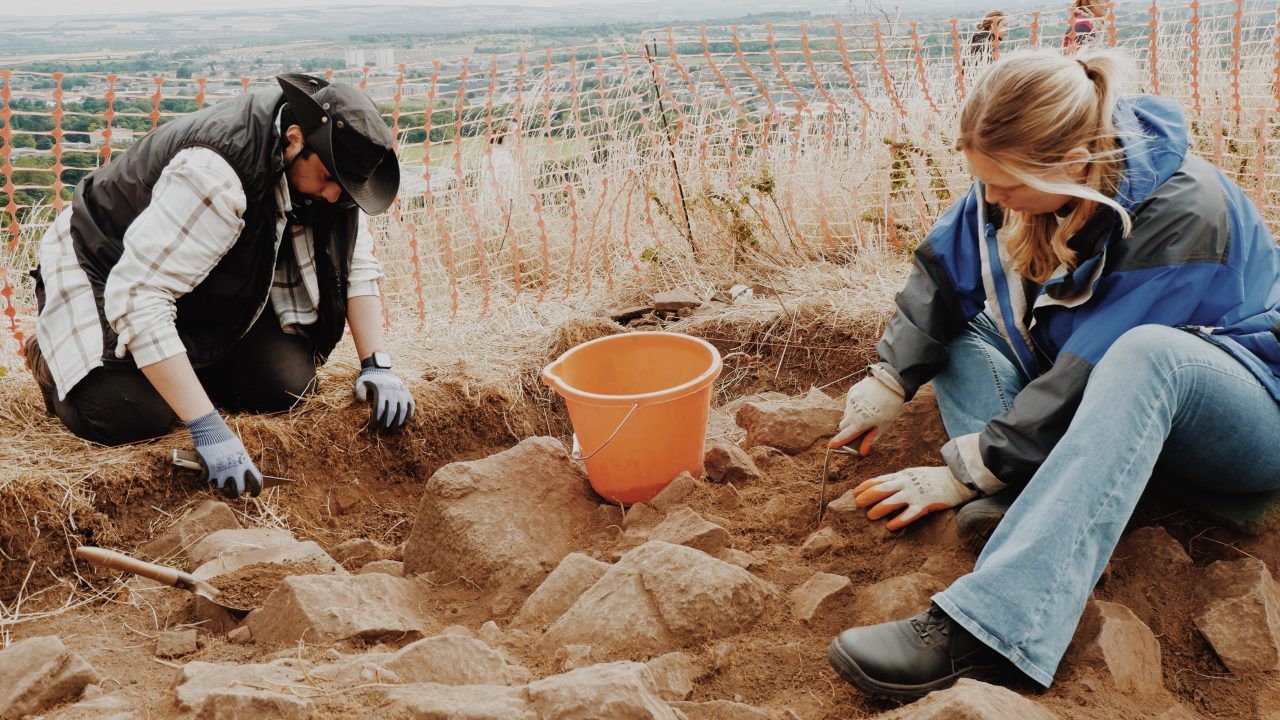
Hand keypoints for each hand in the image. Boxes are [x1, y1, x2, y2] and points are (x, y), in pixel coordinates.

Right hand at [186, 411, 261, 498]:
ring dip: (217, 482)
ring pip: (220, 486)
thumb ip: (242, 464)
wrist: (210, 429)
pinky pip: (206, 479)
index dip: (256, 491)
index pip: (256, 482)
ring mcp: (221, 471)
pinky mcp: (208, 470)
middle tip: (231, 493)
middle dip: (234, 494)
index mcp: (245, 463)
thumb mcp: (238, 450)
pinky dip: (205, 476)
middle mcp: (235, 469)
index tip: (253, 494)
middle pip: (237, 491)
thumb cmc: (225, 439)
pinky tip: (205, 470)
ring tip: (216, 474)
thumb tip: (244, 480)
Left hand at [354, 368, 414, 431]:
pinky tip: (402, 423)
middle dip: (387, 424)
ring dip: (398, 423)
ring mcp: (403, 393)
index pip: (380, 409)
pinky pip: (411, 407)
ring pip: (403, 411)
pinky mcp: (408, 394)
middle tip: (382, 432)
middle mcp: (394, 391)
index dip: (376, 421)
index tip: (372, 429)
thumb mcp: (361, 381)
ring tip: (392, 431)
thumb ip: (358, 390)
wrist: (382, 371)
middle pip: (391, 412)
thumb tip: (361, 401)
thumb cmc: (370, 380)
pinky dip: (408, 416)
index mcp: (382, 389)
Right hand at [829, 366, 904, 454]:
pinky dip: (855, 404)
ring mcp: (850, 401)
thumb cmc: (890, 407)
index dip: (838, 441)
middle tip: (857, 428)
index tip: (831, 445)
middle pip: (843, 425)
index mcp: (859, 423)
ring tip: (867, 411)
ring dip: (853, 416)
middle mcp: (852, 412)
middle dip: (847, 428)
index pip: (845, 435)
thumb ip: (871, 438)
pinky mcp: (852, 391)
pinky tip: (867, 401)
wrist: (891, 383)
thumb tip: (863, 451)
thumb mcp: (884, 425)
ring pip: (847, 412)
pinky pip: (850, 401)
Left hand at [853, 466, 976, 529]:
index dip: (866, 486)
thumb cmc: (936, 477)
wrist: (959, 477)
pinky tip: (890, 527)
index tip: (855, 492)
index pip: (880, 479)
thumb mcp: (915, 474)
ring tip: (870, 515)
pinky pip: (909, 513)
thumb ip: (901, 480)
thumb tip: (885, 488)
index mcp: (903, 475)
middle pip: (882, 489)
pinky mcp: (926, 503)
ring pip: (892, 500)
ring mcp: (916, 493)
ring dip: (879, 508)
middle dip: (867, 495)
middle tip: (857, 503)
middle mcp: (907, 483)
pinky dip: (898, 520)